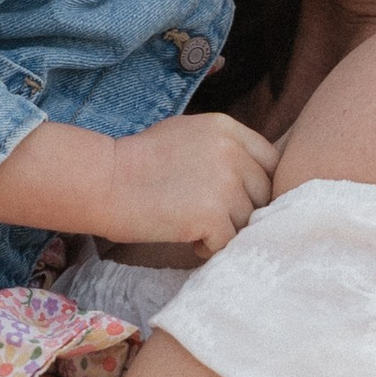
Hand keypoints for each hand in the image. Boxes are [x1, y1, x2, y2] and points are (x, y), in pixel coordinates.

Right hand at [101, 114, 280, 256]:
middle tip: (210, 217)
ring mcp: (225, 184)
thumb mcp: (187, 134)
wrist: (103, 181)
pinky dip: (210, 247)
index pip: (271, 161)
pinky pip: (229, 242)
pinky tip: (188, 239)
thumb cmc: (137, 161)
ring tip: (193, 227)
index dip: (258, 184)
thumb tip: (254, 175)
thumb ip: (224, 148)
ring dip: (225, 230)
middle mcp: (232, 153)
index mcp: (228, 129)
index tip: (238, 198)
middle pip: (264, 194)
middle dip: (243, 211)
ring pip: (248, 221)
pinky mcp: (213, 216)